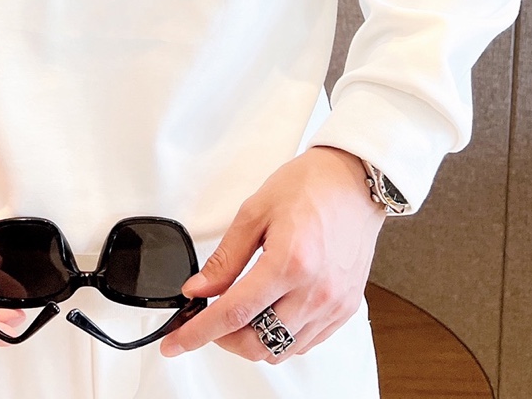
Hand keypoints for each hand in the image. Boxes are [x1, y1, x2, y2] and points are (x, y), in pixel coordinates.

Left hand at [159, 146, 386, 361]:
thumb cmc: (309, 187)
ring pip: (281, 351)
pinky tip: (268, 312)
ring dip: (251, 340)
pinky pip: (305, 343)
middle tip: (207, 319)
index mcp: (290, 263)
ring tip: (238, 313)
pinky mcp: (345, 309)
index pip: (234, 314)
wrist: (354, 181)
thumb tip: (198, 290)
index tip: (176, 342)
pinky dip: (279, 337)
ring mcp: (333, 304)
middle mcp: (315, 292)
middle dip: (223, 339)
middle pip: (257, 344)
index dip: (199, 333)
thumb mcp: (254, 212)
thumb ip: (224, 259)